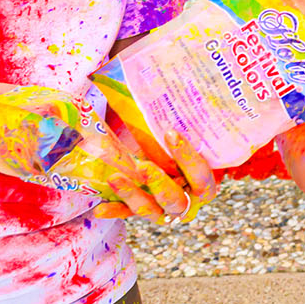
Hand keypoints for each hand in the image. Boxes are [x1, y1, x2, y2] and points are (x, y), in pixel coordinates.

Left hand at [91, 128, 217, 222]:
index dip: (188, 157)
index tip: (170, 133)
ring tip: (115, 178)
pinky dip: (115, 210)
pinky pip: (129, 214)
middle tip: (145, 167)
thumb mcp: (190, 140)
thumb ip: (186, 127)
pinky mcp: (145, 212)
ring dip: (132, 195)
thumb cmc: (184, 150)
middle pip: (176, 200)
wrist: (177, 168)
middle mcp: (187, 202)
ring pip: (151, 210)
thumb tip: (170, 89)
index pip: (200, 176)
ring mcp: (165, 210)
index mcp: (204, 185)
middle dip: (160, 183)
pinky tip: (100, 208)